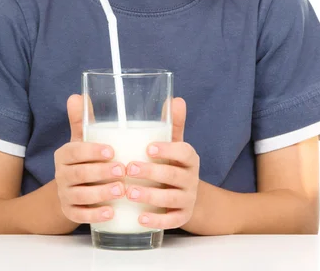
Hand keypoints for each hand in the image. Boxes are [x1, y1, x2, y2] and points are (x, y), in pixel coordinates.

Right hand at [54, 94, 125, 223]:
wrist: (68, 192)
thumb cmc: (83, 160)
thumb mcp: (81, 140)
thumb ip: (82, 120)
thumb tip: (78, 95)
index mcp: (65, 154)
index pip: (75, 150)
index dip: (92, 151)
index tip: (112, 151)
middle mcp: (61, 174)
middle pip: (78, 174)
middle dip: (101, 172)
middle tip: (123, 170)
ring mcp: (65, 195)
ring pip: (80, 195)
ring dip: (101, 194)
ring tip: (121, 190)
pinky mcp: (70, 213)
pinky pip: (80, 216)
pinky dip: (95, 215)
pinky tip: (111, 213)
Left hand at [125, 97, 199, 229]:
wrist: (187, 198)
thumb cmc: (172, 165)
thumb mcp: (174, 144)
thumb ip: (172, 124)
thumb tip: (175, 98)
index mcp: (189, 158)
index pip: (184, 152)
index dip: (168, 150)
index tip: (147, 148)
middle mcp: (191, 179)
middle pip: (174, 176)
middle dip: (151, 173)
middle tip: (128, 168)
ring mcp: (187, 200)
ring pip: (171, 200)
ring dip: (149, 196)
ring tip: (128, 193)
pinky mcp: (182, 218)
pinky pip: (171, 222)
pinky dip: (156, 221)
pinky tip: (139, 219)